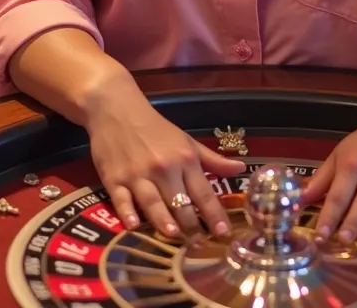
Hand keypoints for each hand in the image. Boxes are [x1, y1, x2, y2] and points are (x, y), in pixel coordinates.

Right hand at [84, 70, 245, 237]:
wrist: (117, 110)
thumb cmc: (156, 128)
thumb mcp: (187, 141)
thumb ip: (213, 160)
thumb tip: (241, 169)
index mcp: (184, 159)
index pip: (204, 192)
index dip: (214, 214)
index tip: (225, 234)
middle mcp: (164, 168)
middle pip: (180, 202)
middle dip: (190, 226)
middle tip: (199, 247)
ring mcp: (138, 175)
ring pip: (153, 202)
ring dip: (163, 219)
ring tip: (174, 235)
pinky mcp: (114, 179)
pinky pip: (121, 199)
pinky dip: (127, 212)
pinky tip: (132, 225)